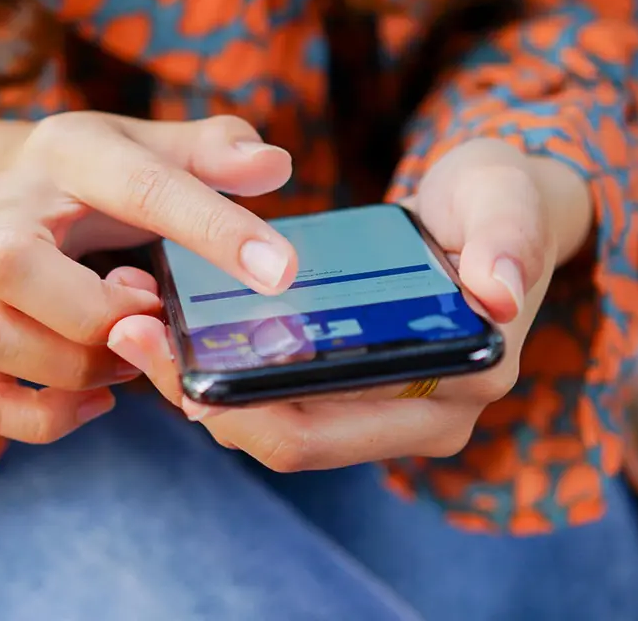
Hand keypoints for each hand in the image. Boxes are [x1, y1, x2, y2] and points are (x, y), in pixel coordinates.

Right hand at [0, 113, 296, 443]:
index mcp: (67, 154)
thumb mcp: (150, 144)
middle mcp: (2, 216)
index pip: (138, 186)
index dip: (213, 229)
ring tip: (126, 361)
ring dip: (70, 366)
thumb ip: (214, 150)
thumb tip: (274, 164)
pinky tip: (96, 404)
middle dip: (95, 310)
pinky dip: (42, 418)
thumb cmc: (91, 177)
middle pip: (11, 264)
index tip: (280, 270)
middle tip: (151, 314)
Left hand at [110, 139, 589, 467]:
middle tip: (128, 329)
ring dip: (197, 382)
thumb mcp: (509, 200)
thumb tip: (499, 294)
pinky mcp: (350, 388)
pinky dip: (222, 369)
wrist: (499, 212)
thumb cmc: (502, 202)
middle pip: (280, 437)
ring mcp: (381, 411)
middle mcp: (419, 419)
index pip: (318, 428)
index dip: (237, 406)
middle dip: (197, 393)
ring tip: (135, 321)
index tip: (168, 355)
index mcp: (456, 388)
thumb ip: (510, 241)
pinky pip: (274, 396)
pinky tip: (172, 323)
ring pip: (268, 422)